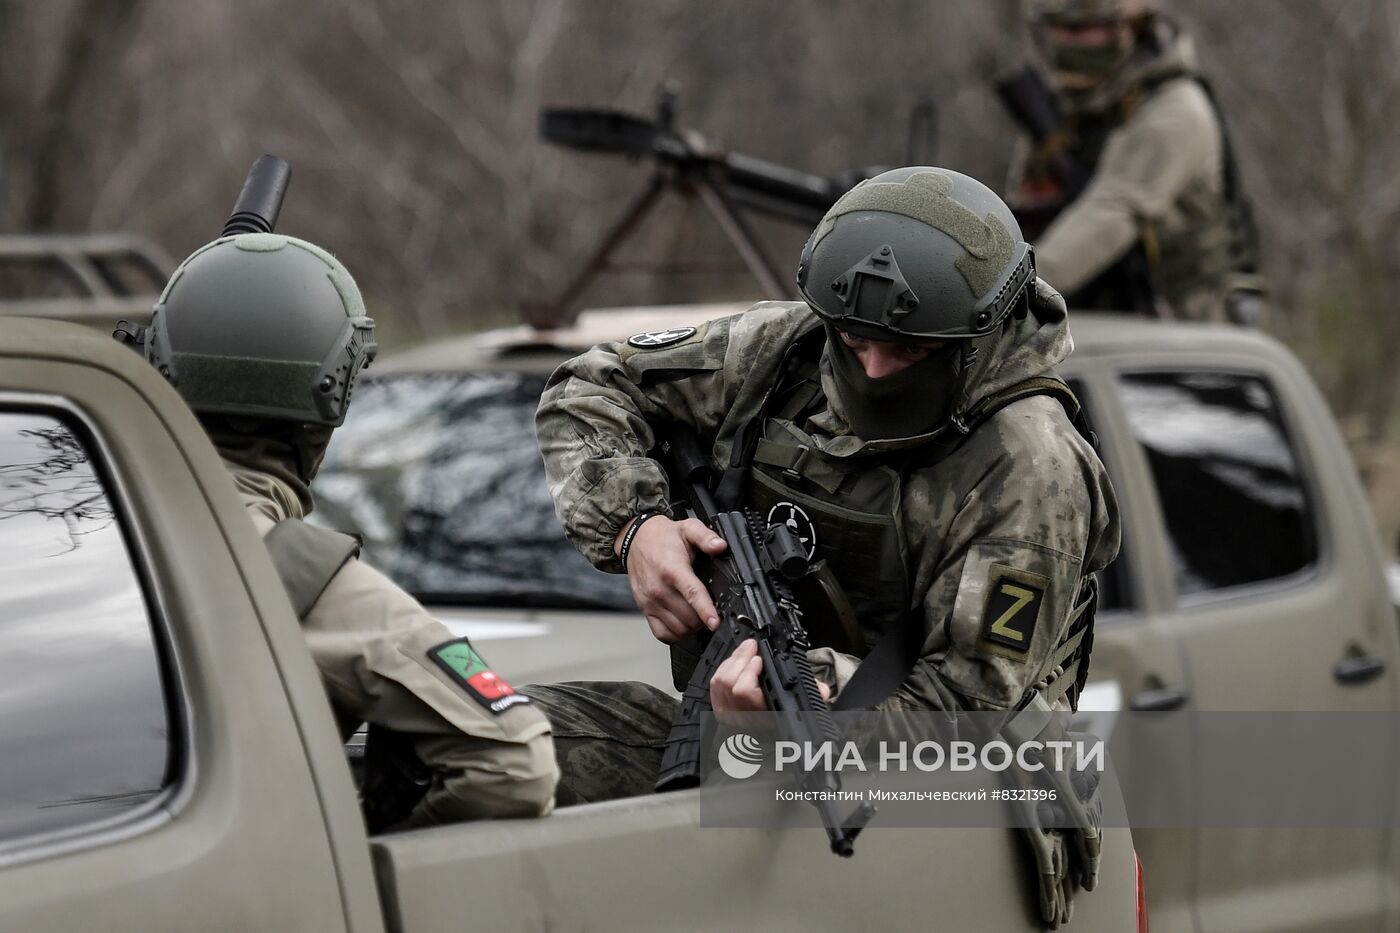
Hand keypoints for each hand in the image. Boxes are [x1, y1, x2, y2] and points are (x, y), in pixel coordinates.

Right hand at [615, 515, 726, 642]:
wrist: (636, 539)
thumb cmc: (663, 537)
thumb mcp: (688, 528)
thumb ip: (705, 537)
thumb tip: (720, 546)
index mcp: (672, 569)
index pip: (692, 594)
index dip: (706, 611)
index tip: (715, 622)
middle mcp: (659, 588)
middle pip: (688, 617)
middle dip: (704, 618)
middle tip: (712, 611)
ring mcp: (650, 601)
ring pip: (677, 628)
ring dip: (692, 627)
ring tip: (699, 617)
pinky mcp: (645, 608)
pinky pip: (661, 633)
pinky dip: (676, 634)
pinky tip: (684, 625)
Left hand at [711, 639, 830, 719]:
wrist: (767, 742)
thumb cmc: (784, 720)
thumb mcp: (803, 708)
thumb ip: (812, 695)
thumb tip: (821, 689)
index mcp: (764, 717)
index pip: (745, 693)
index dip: (748, 673)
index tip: (759, 659)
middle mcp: (743, 719)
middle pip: (730, 683)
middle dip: (741, 659)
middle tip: (752, 647)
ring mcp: (729, 716)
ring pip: (721, 682)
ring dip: (732, 662)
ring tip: (745, 651)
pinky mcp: (720, 712)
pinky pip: (714, 687)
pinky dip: (723, 670)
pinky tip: (734, 662)